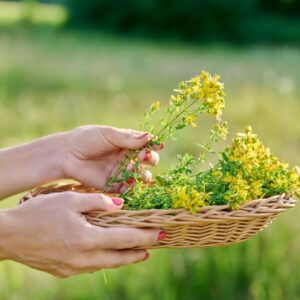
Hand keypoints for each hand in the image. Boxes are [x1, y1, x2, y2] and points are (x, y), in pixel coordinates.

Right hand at [0, 192, 161, 277]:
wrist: (9, 236)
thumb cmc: (39, 213)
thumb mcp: (70, 199)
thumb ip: (98, 201)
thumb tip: (121, 204)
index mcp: (86, 238)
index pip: (125, 239)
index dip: (146, 237)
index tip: (162, 234)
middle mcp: (83, 258)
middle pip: (120, 258)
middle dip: (139, 253)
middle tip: (153, 246)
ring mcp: (73, 268)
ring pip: (107, 265)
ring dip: (123, 258)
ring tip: (136, 251)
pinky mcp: (64, 271)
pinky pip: (92, 267)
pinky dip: (105, 260)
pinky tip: (108, 253)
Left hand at [63, 125, 161, 192]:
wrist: (66, 154)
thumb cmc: (86, 139)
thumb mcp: (108, 134)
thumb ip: (128, 138)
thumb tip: (150, 137)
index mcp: (127, 143)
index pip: (147, 145)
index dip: (155, 145)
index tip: (159, 145)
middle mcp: (127, 158)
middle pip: (148, 161)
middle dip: (151, 159)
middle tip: (144, 156)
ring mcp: (121, 172)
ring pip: (141, 176)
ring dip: (143, 173)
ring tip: (134, 168)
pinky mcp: (113, 185)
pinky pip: (128, 188)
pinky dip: (132, 187)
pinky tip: (130, 182)